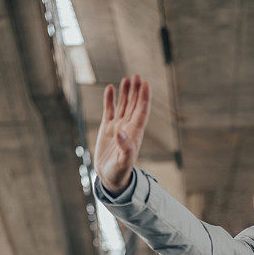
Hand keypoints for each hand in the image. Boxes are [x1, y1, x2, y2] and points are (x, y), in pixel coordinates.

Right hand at [94, 74, 150, 192]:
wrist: (110, 178)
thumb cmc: (119, 173)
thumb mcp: (123, 163)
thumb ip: (125, 149)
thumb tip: (121, 133)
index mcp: (134, 134)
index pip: (141, 112)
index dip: (144, 98)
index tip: (146, 84)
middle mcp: (128, 128)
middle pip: (134, 105)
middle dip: (136, 91)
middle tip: (138, 75)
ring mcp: (118, 127)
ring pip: (123, 105)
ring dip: (126, 93)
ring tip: (128, 78)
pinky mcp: (107, 128)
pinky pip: (109, 110)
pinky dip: (110, 99)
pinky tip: (111, 88)